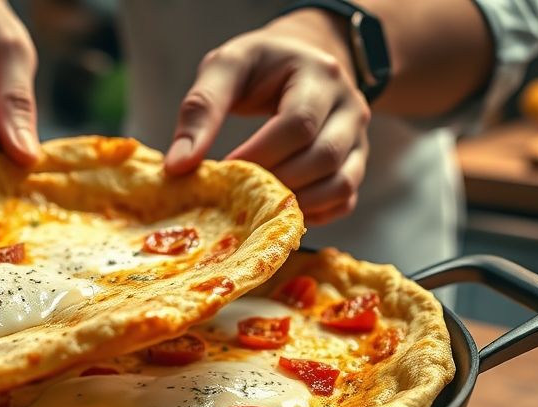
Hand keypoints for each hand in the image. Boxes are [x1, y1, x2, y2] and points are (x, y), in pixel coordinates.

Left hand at [165, 10, 371, 223]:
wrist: (299, 60)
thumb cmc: (259, 66)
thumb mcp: (226, 67)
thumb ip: (201, 109)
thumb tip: (178, 166)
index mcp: (320, 74)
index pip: (298, 123)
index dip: (260, 155)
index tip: (225, 169)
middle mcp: (350, 106)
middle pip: (324, 157)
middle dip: (276, 181)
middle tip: (238, 192)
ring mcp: (358, 138)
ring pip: (341, 183)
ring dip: (296, 203)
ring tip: (256, 205)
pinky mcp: (356, 163)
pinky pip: (345, 199)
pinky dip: (314, 213)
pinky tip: (279, 210)